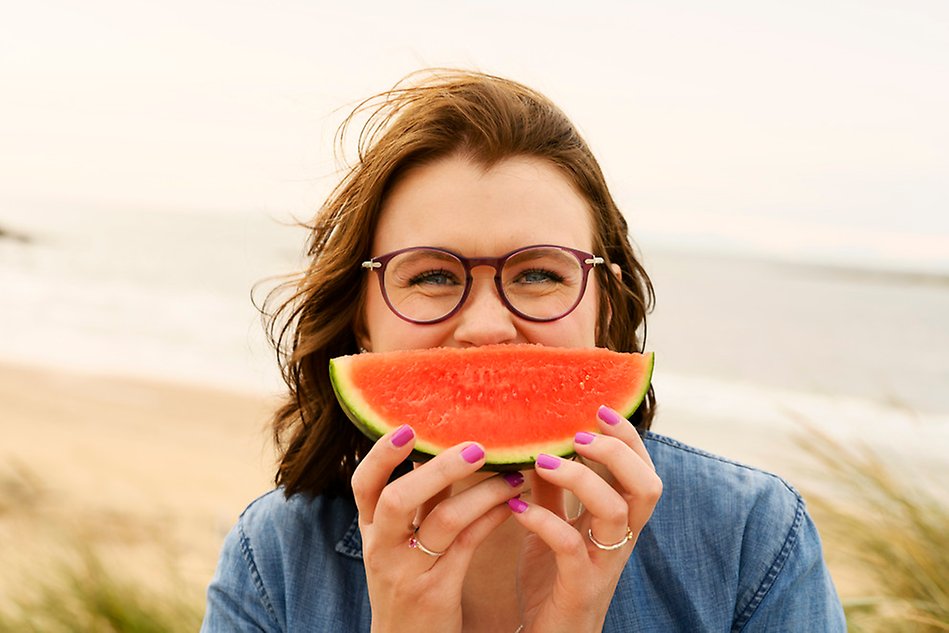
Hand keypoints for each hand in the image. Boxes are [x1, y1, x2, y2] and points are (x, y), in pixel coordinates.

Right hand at [351, 425, 525, 632]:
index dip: (381, 454)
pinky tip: (512, 503)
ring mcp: (408, 572)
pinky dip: (491, 517)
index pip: (363, 485)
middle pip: (398, 498)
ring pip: (444, 519)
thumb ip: (416, 503)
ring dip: (483, 491)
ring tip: (512, 473)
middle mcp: (383, 549)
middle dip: (439, 468)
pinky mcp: (437, 592)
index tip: (407, 427)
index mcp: (371, 532)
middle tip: (477, 447)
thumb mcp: (398, 545)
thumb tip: (437, 449)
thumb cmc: (407, 585)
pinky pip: (468, 544)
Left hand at [508, 406, 661, 632]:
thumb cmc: (552, 578)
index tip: (600, 408)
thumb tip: (539, 440)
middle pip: (647, 486)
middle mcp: (620, 539)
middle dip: (618, 451)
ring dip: (580, 478)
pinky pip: (570, 547)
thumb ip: (552, 487)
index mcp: (618, 520)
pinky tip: (516, 509)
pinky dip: (544, 520)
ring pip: (615, 511)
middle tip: (580, 434)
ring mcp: (604, 564)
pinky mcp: (579, 587)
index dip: (629, 438)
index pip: (643, 470)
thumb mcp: (554, 523)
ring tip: (542, 460)